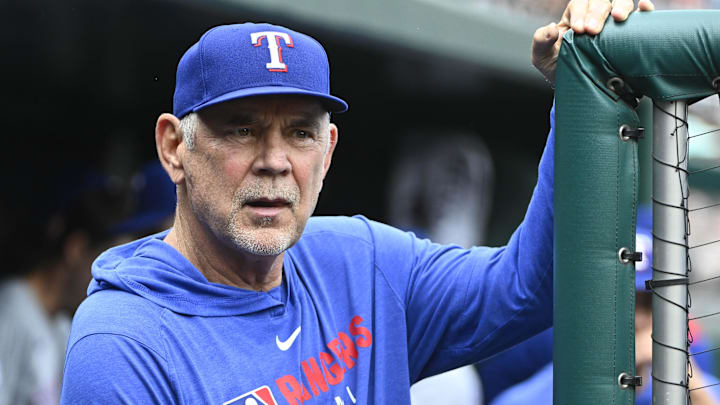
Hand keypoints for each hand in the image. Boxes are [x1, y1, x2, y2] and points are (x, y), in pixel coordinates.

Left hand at [531, 0, 654, 84]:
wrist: (578, 87)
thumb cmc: (560, 68)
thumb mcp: (542, 58)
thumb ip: (541, 41)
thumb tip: (551, 28)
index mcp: (575, 15)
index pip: (579, 4)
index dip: (580, 13)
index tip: (579, 30)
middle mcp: (595, 15)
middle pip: (600, 1)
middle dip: (597, 13)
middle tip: (593, 31)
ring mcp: (614, 23)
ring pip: (621, 3)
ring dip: (622, 7)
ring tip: (619, 18)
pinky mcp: (630, 34)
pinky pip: (641, 16)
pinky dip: (645, 10)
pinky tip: (644, 8)